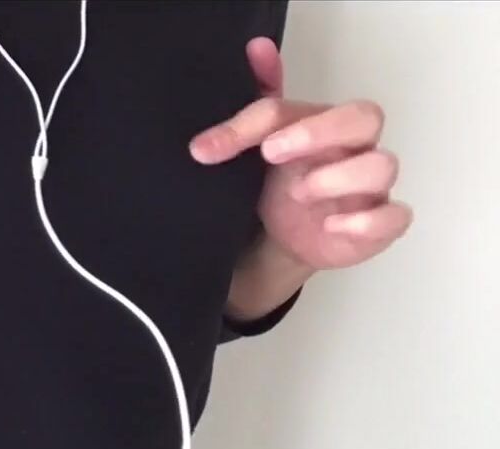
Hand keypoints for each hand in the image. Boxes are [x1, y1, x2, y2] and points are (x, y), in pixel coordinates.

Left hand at [189, 37, 411, 270]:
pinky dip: (366, 222)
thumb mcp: (260, 143)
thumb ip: (258, 106)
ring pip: (383, 166)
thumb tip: (257, 49)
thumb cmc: (280, 182)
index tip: (214, 147)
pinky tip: (330, 225)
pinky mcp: (378, 225)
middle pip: (366, 117)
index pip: (307, 108)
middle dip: (318, 131)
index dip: (260, 123)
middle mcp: (355, 149)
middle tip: (270, 153)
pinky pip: (396, 216)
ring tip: (297, 193)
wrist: (282, 238)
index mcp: (326, 124)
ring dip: (338, 178)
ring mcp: (371, 187)